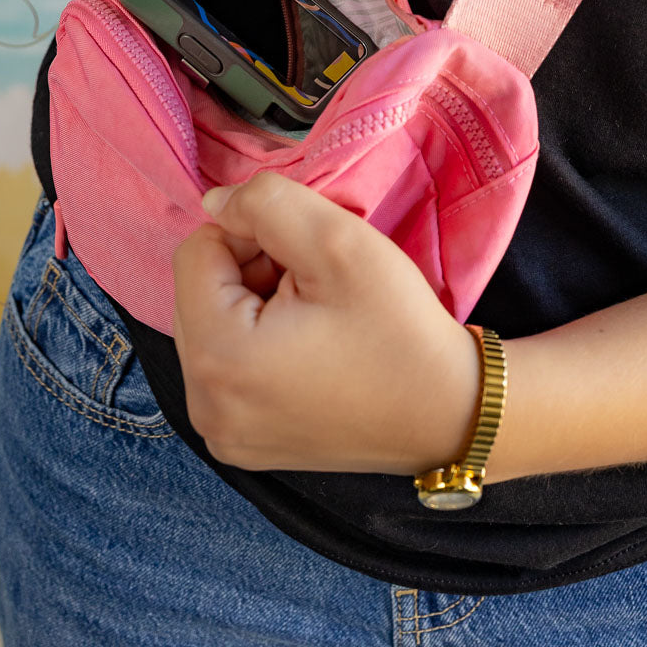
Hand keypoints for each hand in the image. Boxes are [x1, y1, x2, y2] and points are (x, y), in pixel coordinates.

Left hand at [170, 172, 483, 475]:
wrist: (450, 412)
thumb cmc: (399, 329)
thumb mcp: (338, 240)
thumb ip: (265, 204)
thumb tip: (213, 203)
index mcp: (219, 359)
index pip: (196, 250)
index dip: (251, 234)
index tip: (306, 258)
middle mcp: (205, 406)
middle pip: (198, 291)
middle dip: (251, 270)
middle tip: (315, 287)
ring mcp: (221, 432)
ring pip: (212, 324)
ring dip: (256, 303)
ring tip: (316, 316)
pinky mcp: (240, 443)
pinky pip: (227, 366)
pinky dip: (260, 343)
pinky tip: (310, 346)